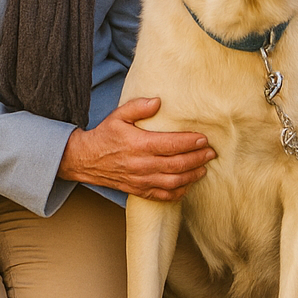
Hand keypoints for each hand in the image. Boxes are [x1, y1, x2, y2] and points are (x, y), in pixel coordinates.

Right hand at [56, 97, 215, 200]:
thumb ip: (138, 107)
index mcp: (138, 144)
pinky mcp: (139, 190)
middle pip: (177, 164)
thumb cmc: (105, 136)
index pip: (170, 144)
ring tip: (204, 168)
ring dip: (192, 176)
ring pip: (173, 182)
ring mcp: (141, 179)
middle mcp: (141, 164)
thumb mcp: (118, 115)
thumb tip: (158, 101)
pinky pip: (163, 195)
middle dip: (197, 159)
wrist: (86, 160)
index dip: (189, 142)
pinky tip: (187, 184)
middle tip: (211, 153)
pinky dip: (178, 192)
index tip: (203, 139)